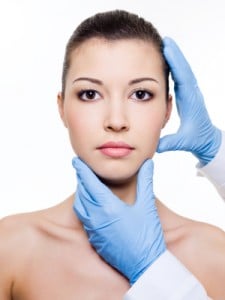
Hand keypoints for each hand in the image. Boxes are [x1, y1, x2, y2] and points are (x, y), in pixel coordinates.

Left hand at [72, 157, 165, 284]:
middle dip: (81, 179)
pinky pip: (83, 218)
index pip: (90, 183)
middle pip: (82, 193)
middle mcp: (96, 217)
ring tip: (84, 184)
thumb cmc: (147, 236)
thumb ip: (145, 182)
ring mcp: (93, 229)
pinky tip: (90, 204)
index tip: (76, 160)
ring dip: (81, 193)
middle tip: (81, 168)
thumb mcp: (147, 206)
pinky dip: (83, 206)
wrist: (144, 266)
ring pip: (80, 206)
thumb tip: (148, 164)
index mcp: (108, 207)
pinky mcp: (94, 238)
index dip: (82, 170)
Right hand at [157, 37, 220, 164]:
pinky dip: (174, 67)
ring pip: (183, 71)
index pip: (183, 77)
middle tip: (165, 40)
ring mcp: (190, 93)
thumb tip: (157, 145)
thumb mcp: (184, 141)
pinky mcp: (187, 94)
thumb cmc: (197, 139)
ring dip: (174, 59)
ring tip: (164, 46)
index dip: (175, 62)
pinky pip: (181, 77)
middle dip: (175, 55)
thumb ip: (171, 142)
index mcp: (191, 101)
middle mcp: (192, 93)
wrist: (207, 139)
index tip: (167, 48)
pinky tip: (167, 62)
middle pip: (184, 69)